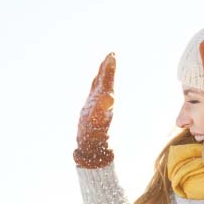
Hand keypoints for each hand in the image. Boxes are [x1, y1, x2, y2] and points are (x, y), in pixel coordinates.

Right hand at [74, 53, 115, 168]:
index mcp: (105, 100)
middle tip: (111, 55)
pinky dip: (96, 86)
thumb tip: (110, 98)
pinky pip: (94, 94)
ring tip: (106, 65)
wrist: (93, 149)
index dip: (109, 68)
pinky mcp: (91, 111)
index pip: (108, 80)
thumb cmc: (96, 135)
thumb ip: (102, 108)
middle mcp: (103, 102)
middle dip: (107, 68)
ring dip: (103, 75)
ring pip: (100, 86)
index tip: (112, 55)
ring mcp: (97, 106)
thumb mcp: (98, 121)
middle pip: (105, 81)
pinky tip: (97, 86)